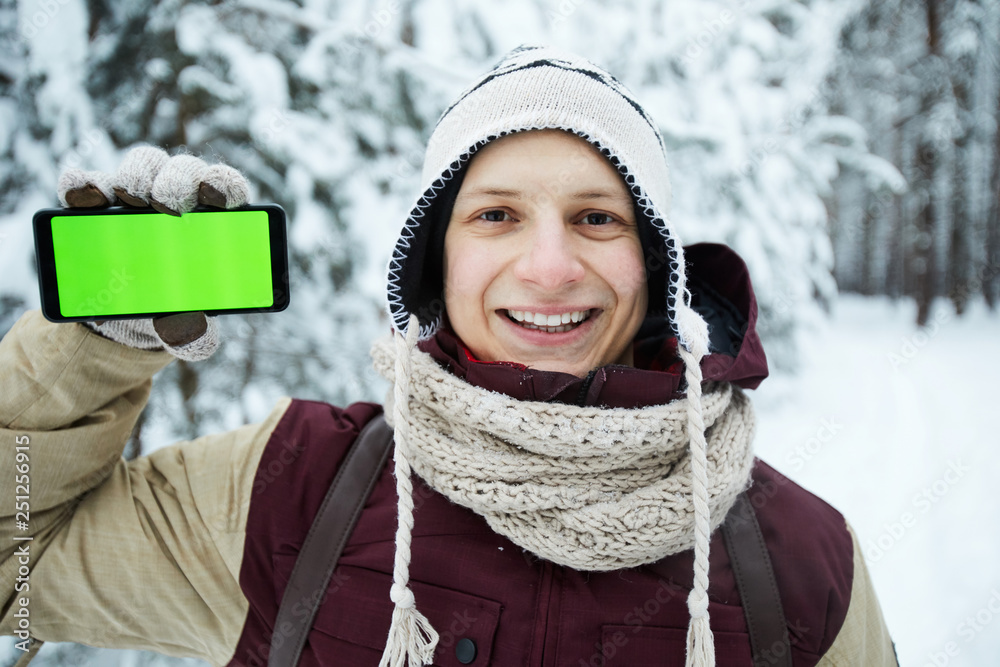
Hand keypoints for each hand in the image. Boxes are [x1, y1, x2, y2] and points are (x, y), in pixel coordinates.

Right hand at [58, 146, 251, 360]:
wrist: (126, 315)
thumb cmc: (172, 305)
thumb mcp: (185, 324)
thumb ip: (194, 332)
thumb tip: (191, 333)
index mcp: (214, 218)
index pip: (226, 187)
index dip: (223, 184)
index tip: (215, 195)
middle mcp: (180, 195)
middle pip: (184, 169)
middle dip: (177, 180)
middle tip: (167, 204)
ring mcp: (139, 193)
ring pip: (143, 164)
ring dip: (136, 176)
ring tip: (130, 199)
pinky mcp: (98, 202)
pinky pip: (88, 184)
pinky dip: (81, 185)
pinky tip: (78, 198)